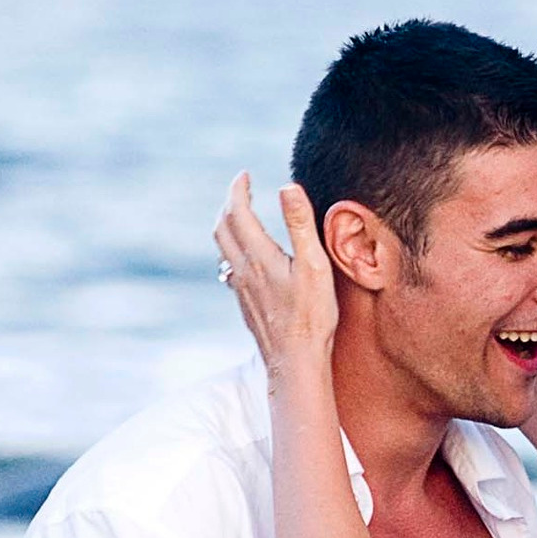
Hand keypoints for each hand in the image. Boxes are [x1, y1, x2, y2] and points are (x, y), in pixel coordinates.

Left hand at [213, 173, 338, 378]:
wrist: (294, 361)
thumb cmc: (311, 316)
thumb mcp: (314, 265)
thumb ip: (300, 224)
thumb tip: (287, 186)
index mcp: (258, 255)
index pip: (237, 211)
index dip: (238, 189)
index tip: (245, 176)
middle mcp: (243, 270)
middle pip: (222, 227)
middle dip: (230, 203)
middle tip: (243, 190)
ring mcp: (240, 288)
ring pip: (222, 248)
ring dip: (227, 225)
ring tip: (241, 216)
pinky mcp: (244, 303)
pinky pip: (229, 268)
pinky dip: (232, 249)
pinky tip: (245, 256)